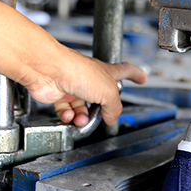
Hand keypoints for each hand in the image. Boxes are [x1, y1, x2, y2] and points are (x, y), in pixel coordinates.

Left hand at [20, 47, 147, 126]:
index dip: (135, 74)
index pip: (124, 71)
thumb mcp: (107, 91)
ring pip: (82, 109)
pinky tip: (69, 115)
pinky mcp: (58, 95)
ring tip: (81, 120)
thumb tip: (112, 119)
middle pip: (100, 97)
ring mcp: (72, 86)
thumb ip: (114, 108)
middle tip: (102, 116)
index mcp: (104, 72)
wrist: (48, 70)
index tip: (142, 77)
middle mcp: (88, 78)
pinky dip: (68, 116)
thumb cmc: (75, 70)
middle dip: (101, 110)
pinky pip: (66, 111)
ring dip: (82, 117)